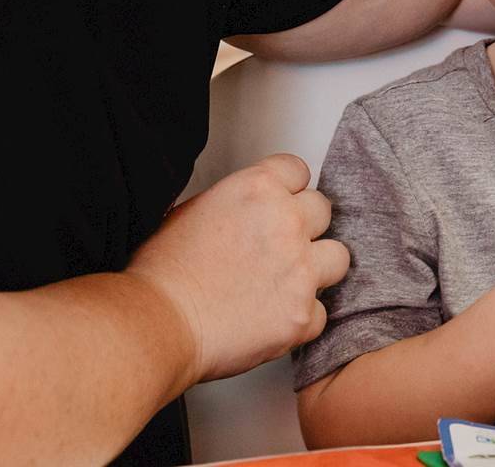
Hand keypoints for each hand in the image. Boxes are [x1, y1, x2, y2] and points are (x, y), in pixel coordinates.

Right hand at [125, 154, 350, 382]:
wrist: (157, 324)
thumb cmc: (162, 274)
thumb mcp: (192, 211)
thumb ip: (234, 203)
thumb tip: (248, 210)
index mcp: (257, 189)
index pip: (298, 170)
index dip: (289, 190)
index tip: (283, 203)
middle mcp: (286, 222)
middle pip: (323, 211)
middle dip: (305, 228)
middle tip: (281, 248)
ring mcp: (300, 269)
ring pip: (338, 258)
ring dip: (317, 270)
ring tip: (287, 284)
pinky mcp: (302, 314)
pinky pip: (321, 312)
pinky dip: (301, 318)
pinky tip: (272, 320)